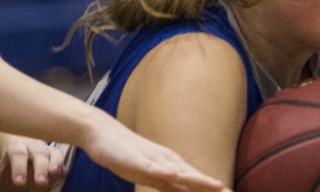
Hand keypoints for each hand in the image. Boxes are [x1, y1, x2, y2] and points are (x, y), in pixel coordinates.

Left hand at [0, 138, 66, 191]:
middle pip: (38, 152)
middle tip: (40, 183)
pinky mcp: (56, 161)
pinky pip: (62, 160)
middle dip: (40, 167)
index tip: (19, 183)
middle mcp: (32, 149)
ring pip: (53, 153)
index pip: (17, 153)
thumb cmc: (1, 174)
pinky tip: (61, 175)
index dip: (19, 166)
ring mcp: (46, 153)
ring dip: (56, 163)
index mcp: (14, 150)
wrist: (17, 166)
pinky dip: (63, 166)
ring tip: (56, 174)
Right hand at [82, 117, 225, 191]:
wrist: (102, 132)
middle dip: (213, 188)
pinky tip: (174, 175)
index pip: (197, 182)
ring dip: (198, 180)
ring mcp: (152, 159)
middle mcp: (166, 161)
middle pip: (195, 178)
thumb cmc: (127, 154)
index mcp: (171, 166)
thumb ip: (168, 185)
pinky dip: (163, 172)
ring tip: (217, 186)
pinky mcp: (135, 158)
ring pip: (179, 172)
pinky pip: (151, 167)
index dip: (215, 191)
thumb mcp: (150, 175)